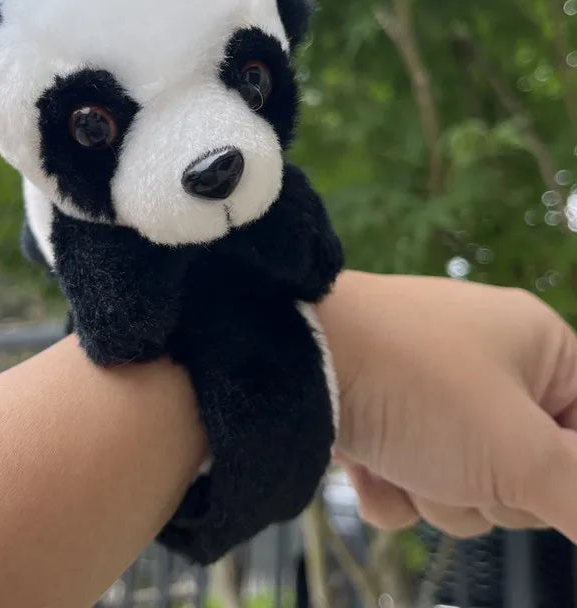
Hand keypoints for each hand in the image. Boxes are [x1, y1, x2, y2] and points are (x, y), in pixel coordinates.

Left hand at [319, 271, 576, 539]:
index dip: (564, 475)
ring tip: (403, 454)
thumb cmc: (412, 383)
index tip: (528, 480)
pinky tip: (365, 462)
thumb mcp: (516, 450)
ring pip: (464, 488)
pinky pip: (410, 482)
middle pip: (527, 474)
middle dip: (489, 489)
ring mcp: (426, 391)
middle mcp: (484, 363)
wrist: (291, 359)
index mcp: (536, 346)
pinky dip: (388, 488)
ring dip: (433, 493)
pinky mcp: (380, 414)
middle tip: (461, 458)